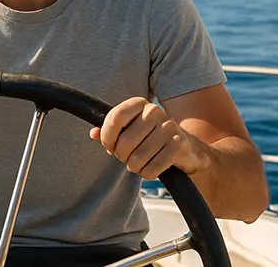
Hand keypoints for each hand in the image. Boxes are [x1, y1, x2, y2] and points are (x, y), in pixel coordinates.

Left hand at [89, 97, 207, 179]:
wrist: (184, 146)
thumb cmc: (149, 137)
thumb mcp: (128, 129)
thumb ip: (109, 130)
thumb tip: (93, 133)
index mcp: (138, 103)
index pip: (114, 118)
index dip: (107, 137)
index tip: (110, 145)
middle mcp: (154, 111)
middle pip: (124, 142)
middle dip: (121, 156)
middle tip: (127, 157)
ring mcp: (168, 127)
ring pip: (137, 159)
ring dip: (134, 167)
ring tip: (138, 163)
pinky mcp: (178, 145)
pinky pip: (152, 169)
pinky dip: (147, 173)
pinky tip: (150, 168)